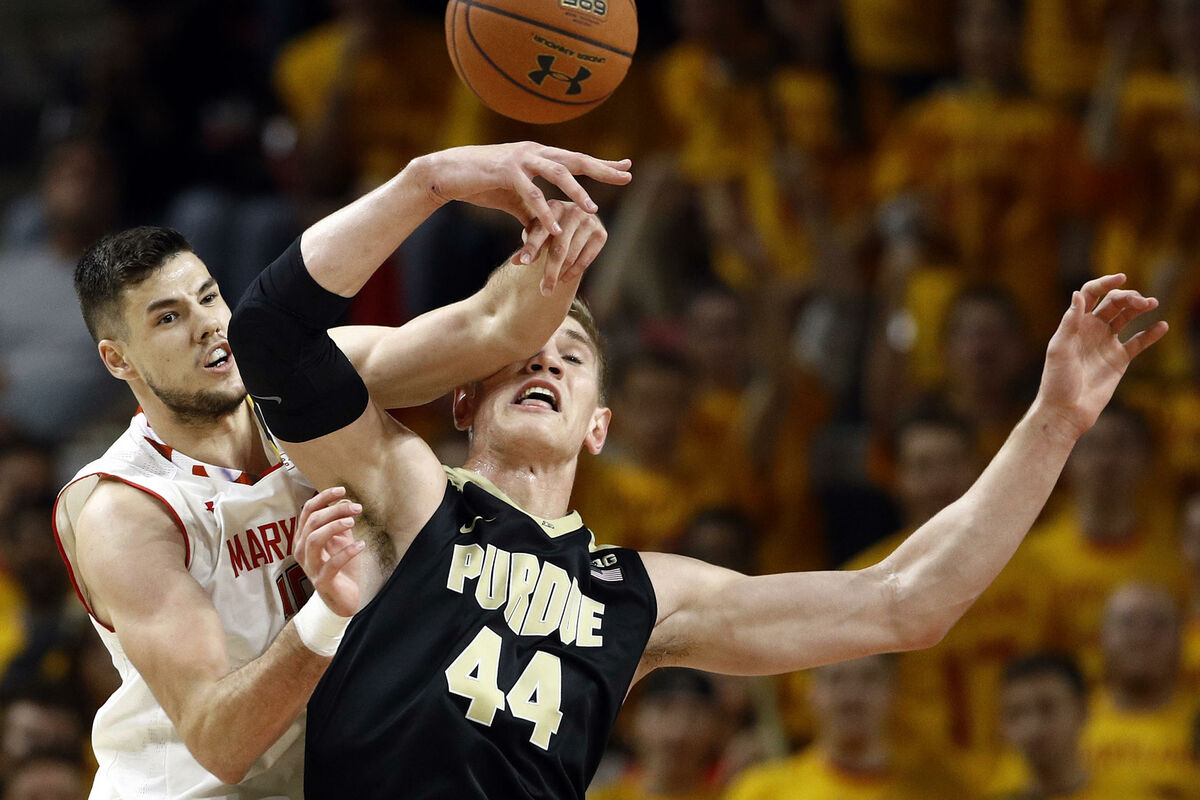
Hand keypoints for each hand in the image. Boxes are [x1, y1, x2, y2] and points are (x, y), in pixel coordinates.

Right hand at [294, 486, 363, 616]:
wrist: (347, 599)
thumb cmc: (344, 567)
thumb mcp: (342, 540)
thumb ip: (341, 522)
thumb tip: (345, 500)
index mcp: (304, 538)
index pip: (307, 511)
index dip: (323, 498)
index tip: (342, 490)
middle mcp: (302, 551)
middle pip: (312, 522)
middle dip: (334, 510)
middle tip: (356, 507)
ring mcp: (310, 567)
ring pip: (314, 540)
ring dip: (334, 526)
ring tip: (353, 521)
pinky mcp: (321, 582)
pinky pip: (331, 564)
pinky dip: (347, 552)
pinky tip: (361, 545)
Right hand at [410, 142, 630, 258]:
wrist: (446, 174)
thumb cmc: (480, 184)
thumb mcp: (514, 199)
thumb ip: (534, 210)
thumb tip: (550, 227)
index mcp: (539, 156)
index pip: (576, 159)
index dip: (602, 164)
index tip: (626, 167)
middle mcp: (534, 152)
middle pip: (575, 160)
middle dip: (602, 168)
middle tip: (626, 175)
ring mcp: (520, 159)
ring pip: (557, 172)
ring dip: (577, 191)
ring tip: (593, 210)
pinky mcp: (506, 171)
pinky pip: (531, 193)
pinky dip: (544, 212)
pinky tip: (555, 229)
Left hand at [520, 200, 608, 294]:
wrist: (579, 218)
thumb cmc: (552, 227)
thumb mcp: (538, 231)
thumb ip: (529, 244)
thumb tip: (515, 261)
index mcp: (553, 207)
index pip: (540, 232)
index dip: (531, 248)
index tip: (522, 263)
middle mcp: (573, 211)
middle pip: (559, 249)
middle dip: (550, 272)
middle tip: (544, 291)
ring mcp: (589, 222)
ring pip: (571, 257)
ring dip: (560, 274)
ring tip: (550, 286)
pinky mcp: (601, 234)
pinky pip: (585, 260)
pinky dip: (573, 273)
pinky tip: (563, 279)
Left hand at [1036, 274, 1166, 437]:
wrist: (1066, 410)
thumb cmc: (1057, 380)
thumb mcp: (1058, 349)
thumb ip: (1069, 322)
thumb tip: (1077, 294)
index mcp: (1075, 324)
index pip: (1091, 295)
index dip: (1105, 283)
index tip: (1122, 277)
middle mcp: (1091, 330)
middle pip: (1113, 304)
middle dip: (1128, 297)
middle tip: (1143, 302)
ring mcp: (1106, 343)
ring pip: (1127, 318)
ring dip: (1140, 308)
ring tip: (1152, 304)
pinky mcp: (1119, 360)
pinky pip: (1138, 342)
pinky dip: (1151, 334)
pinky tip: (1162, 326)